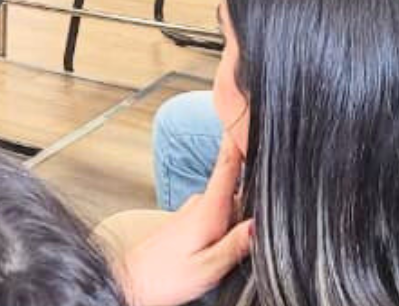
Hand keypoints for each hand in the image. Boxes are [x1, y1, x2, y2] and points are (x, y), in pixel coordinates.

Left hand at [119, 133, 254, 305]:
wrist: (131, 282)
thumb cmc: (164, 278)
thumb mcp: (207, 268)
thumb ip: (234, 245)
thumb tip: (259, 224)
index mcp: (207, 210)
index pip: (228, 164)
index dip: (240, 139)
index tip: (253, 115)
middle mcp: (199, 204)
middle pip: (236, 187)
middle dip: (253, 195)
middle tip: (267, 212)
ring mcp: (193, 211)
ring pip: (228, 204)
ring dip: (239, 214)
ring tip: (239, 241)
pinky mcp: (189, 221)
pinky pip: (217, 213)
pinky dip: (227, 222)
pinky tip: (225, 243)